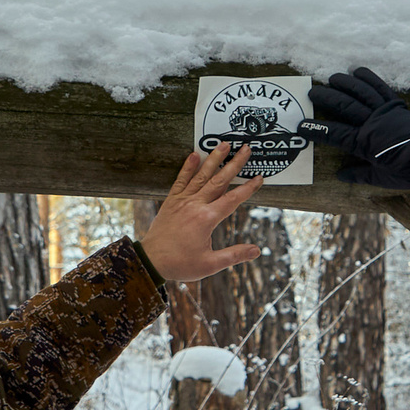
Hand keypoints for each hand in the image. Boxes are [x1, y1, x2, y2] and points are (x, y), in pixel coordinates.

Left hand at [138, 142, 263, 283]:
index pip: (233, 199)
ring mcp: (182, 201)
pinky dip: (187, 167)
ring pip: (201, 175)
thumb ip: (234, 255)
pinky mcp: (171, 201)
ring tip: (224, 144)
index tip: (259, 178)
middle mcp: (195, 205)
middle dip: (234, 163)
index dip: (248, 188)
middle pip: (220, 180)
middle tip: (245, 149)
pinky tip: (194, 155)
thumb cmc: (180, 264)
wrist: (150, 261)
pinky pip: (181, 180)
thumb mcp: (210, 264)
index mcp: (207, 219)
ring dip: (214, 159)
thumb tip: (256, 251)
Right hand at [302, 68, 409, 192]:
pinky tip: (356, 71)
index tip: (301, 126)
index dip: (317, 130)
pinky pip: (380, 87)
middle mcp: (372, 124)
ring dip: (344, 83)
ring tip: (331, 78)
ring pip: (360, 92)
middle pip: (344, 106)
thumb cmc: (406, 170)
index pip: (335, 134)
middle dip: (326, 98)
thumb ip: (359, 175)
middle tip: (311, 92)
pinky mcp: (395, 104)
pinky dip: (368, 78)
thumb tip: (340, 175)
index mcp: (365, 143)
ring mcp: (384, 111)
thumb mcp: (381, 179)